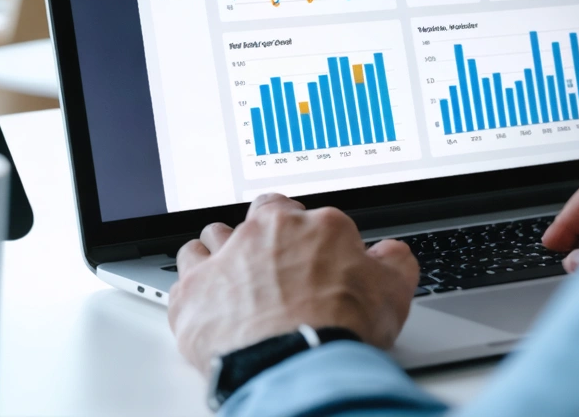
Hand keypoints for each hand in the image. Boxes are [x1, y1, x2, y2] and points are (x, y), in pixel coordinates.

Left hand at [168, 193, 418, 372]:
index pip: (304, 212)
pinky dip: (194, 279)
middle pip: (257, 217)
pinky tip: (206, 297)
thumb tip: (392, 254)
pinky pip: (184, 269)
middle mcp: (265, 232)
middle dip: (263, 235)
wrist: (297, 366)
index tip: (308, 253)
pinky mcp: (192, 291)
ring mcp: (224, 258)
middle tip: (274, 265)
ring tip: (235, 279)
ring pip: (214, 237)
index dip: (305, 234)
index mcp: (314, 225)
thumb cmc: (341, 330)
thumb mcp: (394, 292)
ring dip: (223, 251)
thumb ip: (394, 262)